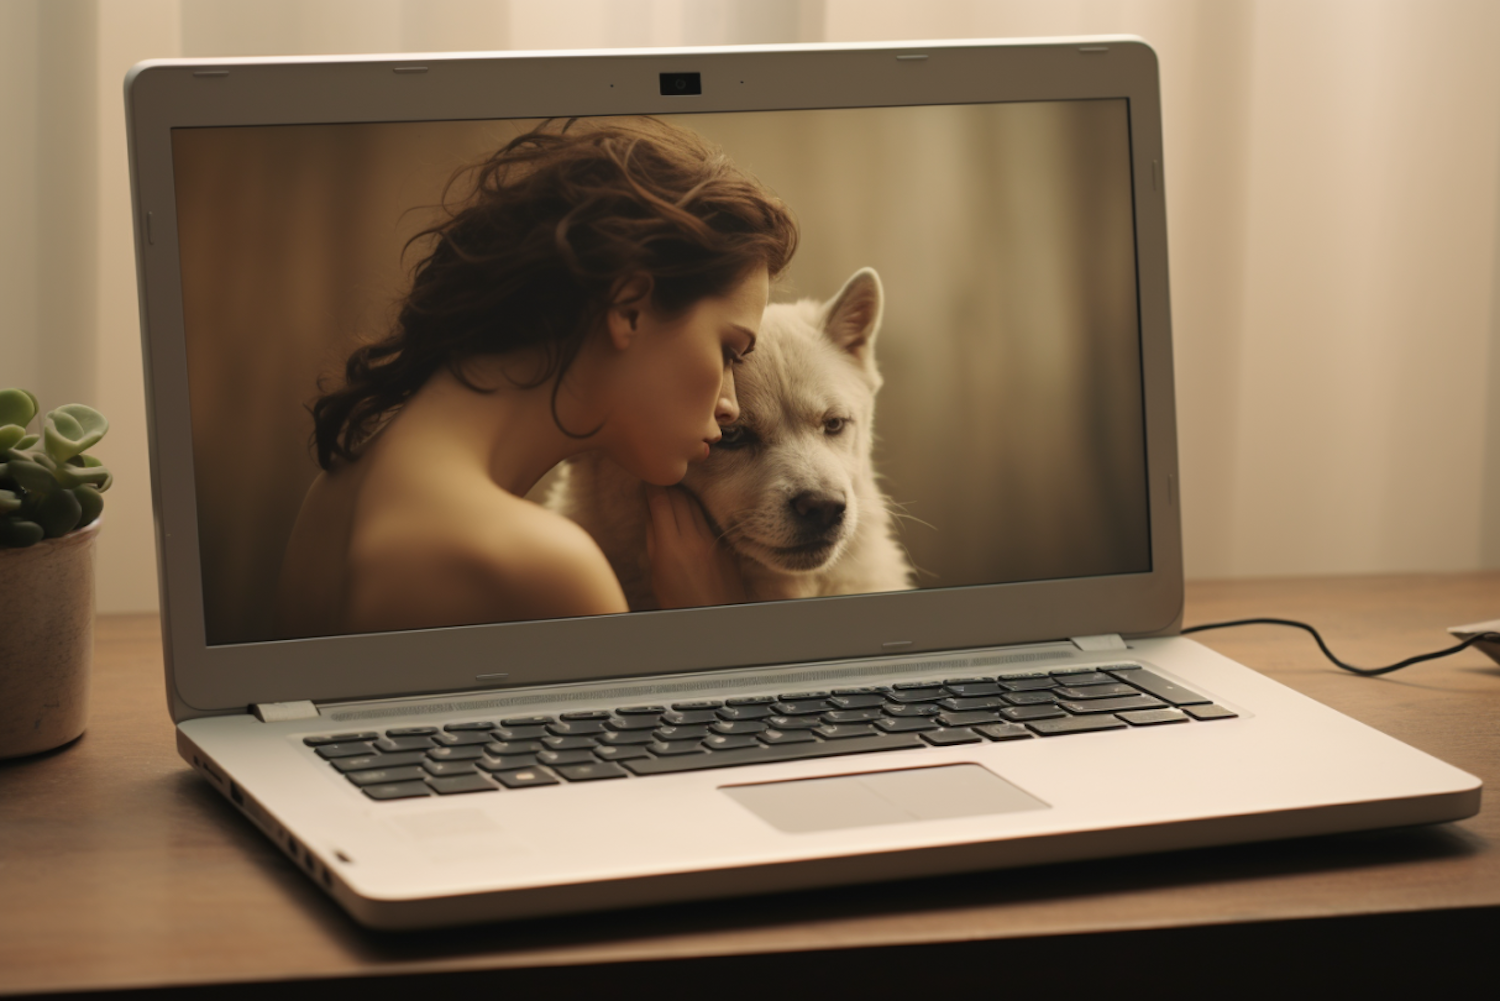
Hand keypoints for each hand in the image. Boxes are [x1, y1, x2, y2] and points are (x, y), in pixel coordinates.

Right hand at [645, 485, 746, 608]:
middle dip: (668, 485)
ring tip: (674, 487)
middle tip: (659, 476)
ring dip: (684, 494)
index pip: (661, 503)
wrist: (713, 618)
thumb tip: (650, 513)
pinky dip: (698, 510)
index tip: (646, 479)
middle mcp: (693, 539)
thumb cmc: (678, 602)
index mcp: (671, 547)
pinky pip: (709, 520)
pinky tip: (693, 508)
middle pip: (680, 499)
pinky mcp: (726, 546)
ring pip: (696, 506)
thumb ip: (654, 541)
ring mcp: (713, 542)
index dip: (652, 487)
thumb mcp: (656, 573)